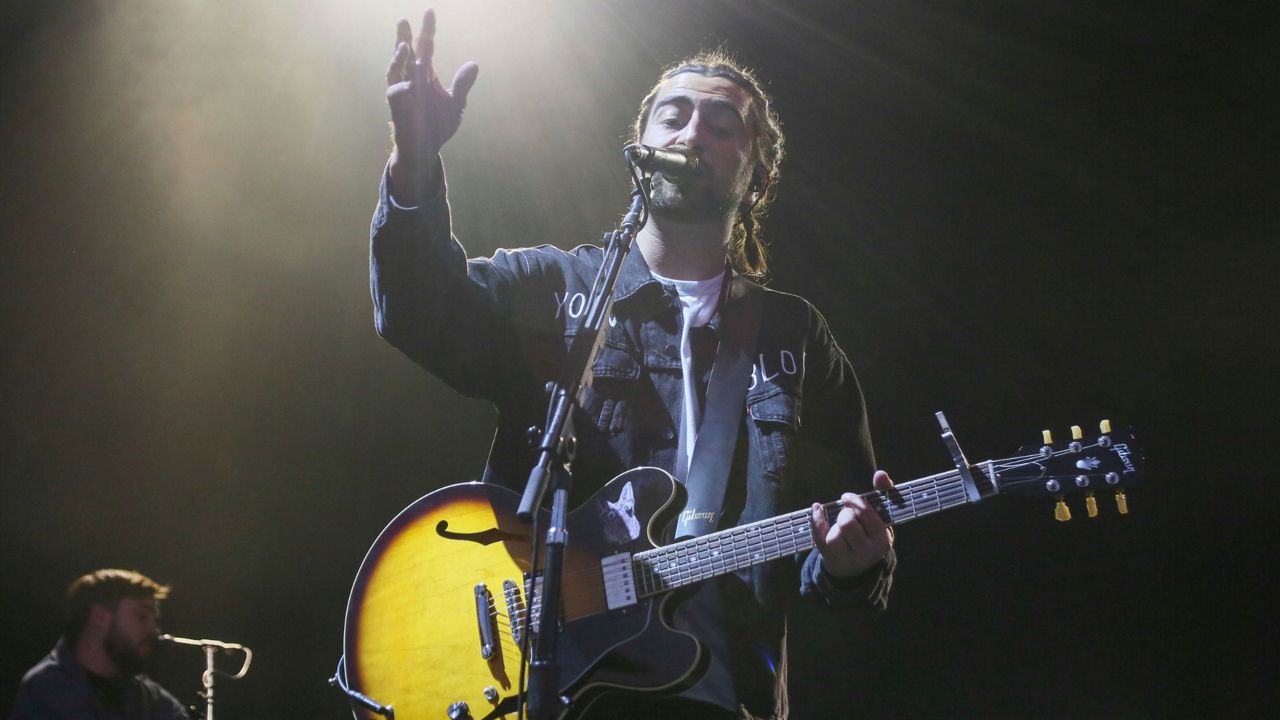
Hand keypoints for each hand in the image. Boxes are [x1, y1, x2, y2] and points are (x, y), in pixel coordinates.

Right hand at [386, 8, 478, 198]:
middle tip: (403, 19)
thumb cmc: (438, 124)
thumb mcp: (455, 103)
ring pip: (395, 69)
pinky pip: (395, 94)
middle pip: (406, 53)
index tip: (430, 11)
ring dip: (397, 58)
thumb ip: (462, 84)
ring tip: (403, 45)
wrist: (428, 148)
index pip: (426, 47)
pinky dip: (401, 88)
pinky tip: (408, 85)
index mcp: (425, 74)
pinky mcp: (397, 108)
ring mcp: (402, 92)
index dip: (427, 30)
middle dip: (404, 36)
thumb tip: (474, 64)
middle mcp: (411, 79)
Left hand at [810, 470, 894, 579]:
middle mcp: (867, 551)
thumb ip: (882, 494)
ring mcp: (848, 558)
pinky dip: (816, 522)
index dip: (855, 501)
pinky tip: (816, 510)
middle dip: (844, 513)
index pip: (866, 514)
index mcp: (882, 539)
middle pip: (848, 523)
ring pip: (834, 535)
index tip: (848, 497)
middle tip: (846, 513)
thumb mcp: (881, 519)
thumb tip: (881, 474)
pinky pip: (819, 539)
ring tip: (839, 525)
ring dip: (834, 525)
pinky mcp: (832, 560)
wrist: (859, 569)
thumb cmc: (869, 535)